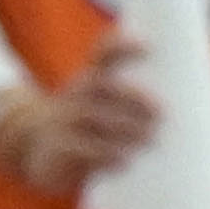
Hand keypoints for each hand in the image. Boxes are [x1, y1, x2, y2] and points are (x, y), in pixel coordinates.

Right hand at [0, 49, 156, 193]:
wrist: (36, 148)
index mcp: (89, 80)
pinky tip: (125, 161)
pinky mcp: (57, 147)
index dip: (122, 47)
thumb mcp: (102, 109)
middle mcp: (75, 95)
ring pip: (91, 116)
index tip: (149, 47)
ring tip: (150, 138)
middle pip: (100, 85)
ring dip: (123, 127)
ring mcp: (63, 120)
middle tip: (161, 111)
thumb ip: (132, 106)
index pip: (103, 54)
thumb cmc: (85, 127)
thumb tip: (172, 117)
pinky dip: (104, 154)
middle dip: (131, 96)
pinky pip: (79, 148)